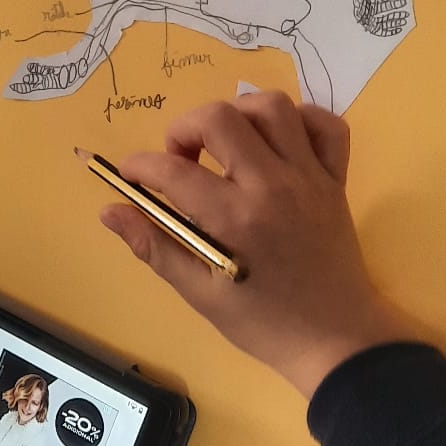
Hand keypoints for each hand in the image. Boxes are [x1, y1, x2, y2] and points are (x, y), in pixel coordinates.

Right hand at [100, 91, 414, 394]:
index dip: (140, 166)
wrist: (337, 339)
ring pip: (273, 106)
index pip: (172, 170)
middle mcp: (271, 185)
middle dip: (185, 128)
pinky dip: (300, 121)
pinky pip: (326, 125)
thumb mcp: (201, 295)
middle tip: (181, 159)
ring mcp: (308, 176)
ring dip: (239, 113)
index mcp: (233, 218)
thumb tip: (109, 212)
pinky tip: (277, 144)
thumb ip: (154, 247)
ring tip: (226, 144)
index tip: (131, 176)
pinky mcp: (336, 179)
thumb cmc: (264, 323)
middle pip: (220, 117)